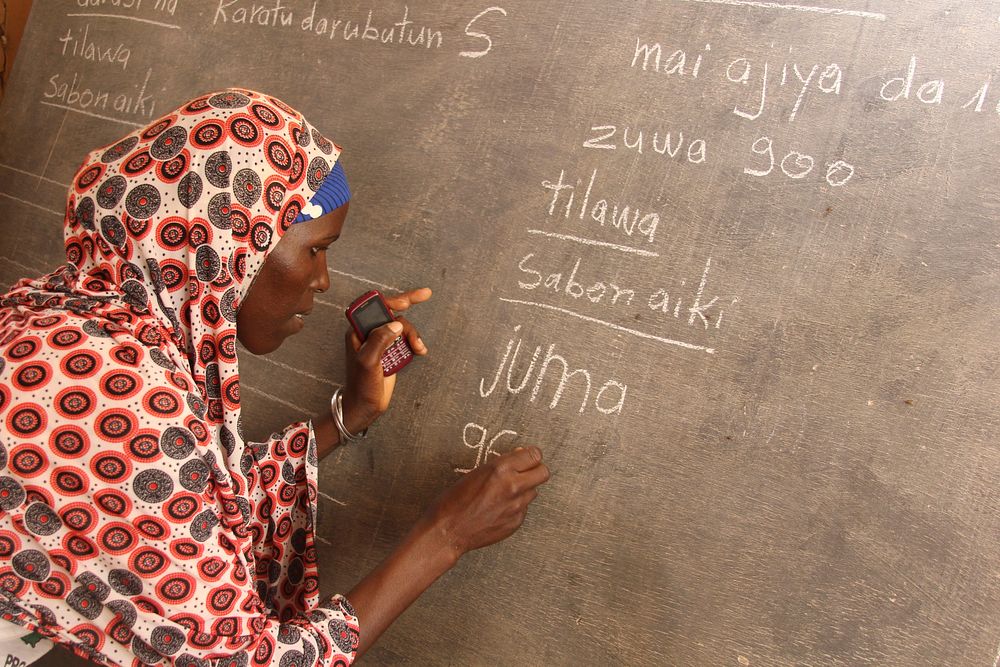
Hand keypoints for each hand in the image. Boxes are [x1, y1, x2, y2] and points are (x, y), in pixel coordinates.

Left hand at [342, 288, 431, 432]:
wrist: (364, 407)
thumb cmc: (361, 386)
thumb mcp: (368, 362)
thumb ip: (380, 340)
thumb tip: (395, 323)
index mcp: (358, 332)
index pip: (375, 307)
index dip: (392, 299)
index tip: (409, 299)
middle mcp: (369, 334)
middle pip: (392, 316)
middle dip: (407, 319)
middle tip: (424, 301)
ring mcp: (381, 343)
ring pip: (401, 328)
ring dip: (413, 335)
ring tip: (419, 349)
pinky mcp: (390, 353)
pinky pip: (405, 341)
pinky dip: (414, 343)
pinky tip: (419, 351)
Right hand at [423, 447, 549, 556]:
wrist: (448, 530)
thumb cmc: (454, 499)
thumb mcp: (476, 472)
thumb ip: (501, 465)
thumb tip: (520, 455)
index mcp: (501, 469)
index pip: (534, 455)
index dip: (530, 456)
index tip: (525, 458)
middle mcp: (513, 486)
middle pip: (543, 473)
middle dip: (535, 470)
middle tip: (524, 472)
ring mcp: (516, 506)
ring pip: (534, 491)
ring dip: (524, 489)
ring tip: (504, 493)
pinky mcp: (516, 522)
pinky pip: (524, 509)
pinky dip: (516, 506)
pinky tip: (499, 508)